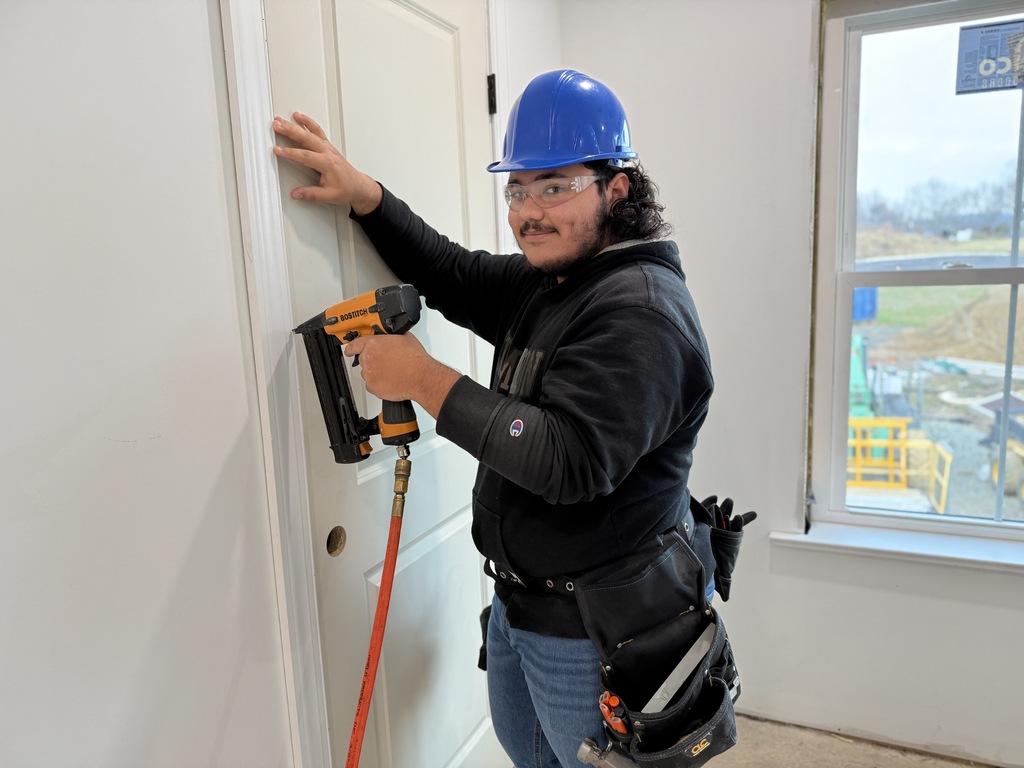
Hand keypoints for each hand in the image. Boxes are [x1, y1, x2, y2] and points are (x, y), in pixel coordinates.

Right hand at [271, 112, 382, 213]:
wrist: (358, 186)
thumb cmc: (347, 189)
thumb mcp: (329, 196)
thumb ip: (311, 194)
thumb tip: (296, 194)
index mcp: (328, 164)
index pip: (306, 156)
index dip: (291, 153)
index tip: (279, 150)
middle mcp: (328, 152)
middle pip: (307, 138)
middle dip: (290, 131)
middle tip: (277, 125)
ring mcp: (328, 147)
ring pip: (311, 132)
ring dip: (296, 124)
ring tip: (283, 119)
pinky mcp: (327, 146)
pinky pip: (317, 130)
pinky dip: (308, 122)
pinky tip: (299, 117)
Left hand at [343, 334, 460, 418]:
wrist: (421, 377)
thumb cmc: (415, 359)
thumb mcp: (404, 338)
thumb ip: (390, 337)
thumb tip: (389, 337)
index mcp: (373, 344)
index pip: (353, 345)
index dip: (350, 348)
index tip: (348, 351)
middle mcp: (368, 358)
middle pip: (363, 359)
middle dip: (373, 361)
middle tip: (386, 363)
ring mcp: (369, 373)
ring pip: (368, 373)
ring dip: (376, 373)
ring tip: (392, 372)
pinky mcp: (373, 387)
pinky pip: (372, 385)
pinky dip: (379, 384)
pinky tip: (391, 380)